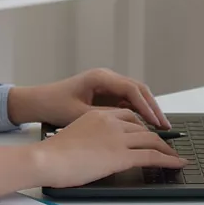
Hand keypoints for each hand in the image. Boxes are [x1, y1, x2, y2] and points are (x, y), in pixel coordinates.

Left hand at [9, 68, 169, 127]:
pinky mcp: (104, 93)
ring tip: (159, 127)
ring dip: (147, 110)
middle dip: (153, 107)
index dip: (147, 107)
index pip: (132, 90)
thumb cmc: (54, 105)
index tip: (157, 122)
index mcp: (100, 77)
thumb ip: (106, 117)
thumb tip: (131, 125)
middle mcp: (106, 77)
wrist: (37, 102)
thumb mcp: (81, 114)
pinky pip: (126, 100)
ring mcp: (106, 84)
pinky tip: (143, 126)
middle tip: (165, 125)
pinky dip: (136, 112)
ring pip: (134, 95)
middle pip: (138, 90)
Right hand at [30, 108, 186, 187]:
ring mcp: (118, 138)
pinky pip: (152, 155)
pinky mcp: (121, 155)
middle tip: (168, 146)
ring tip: (176, 157)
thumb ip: (90, 138)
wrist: (46, 159)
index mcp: (98, 116)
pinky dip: (168, 159)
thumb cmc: (52, 153)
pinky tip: (176, 163)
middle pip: (142, 127)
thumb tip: (96, 150)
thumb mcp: (74, 137)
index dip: (142, 125)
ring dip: (167, 149)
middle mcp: (111, 122)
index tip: (149, 132)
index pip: (128, 116)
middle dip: (158, 136)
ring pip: (152, 140)